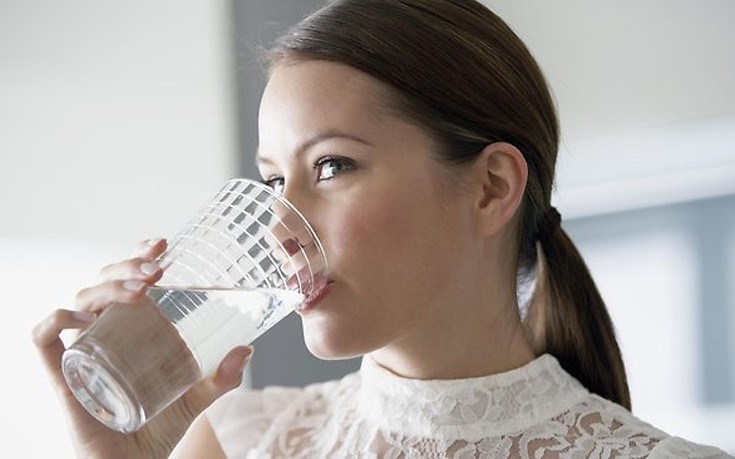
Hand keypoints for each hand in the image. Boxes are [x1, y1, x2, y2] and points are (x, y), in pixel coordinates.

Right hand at [32, 239, 252, 458]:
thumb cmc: (156, 429)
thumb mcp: (194, 398)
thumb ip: (220, 378)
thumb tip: (246, 350)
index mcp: (132, 329)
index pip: (126, 279)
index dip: (137, 254)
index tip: (162, 244)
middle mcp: (105, 332)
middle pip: (103, 282)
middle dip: (127, 266)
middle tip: (157, 269)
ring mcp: (84, 350)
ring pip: (80, 300)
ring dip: (108, 286)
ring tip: (141, 288)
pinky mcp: (64, 375)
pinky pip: (44, 338)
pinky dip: (58, 319)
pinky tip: (86, 317)